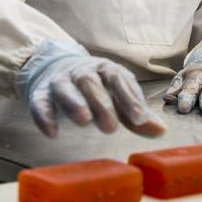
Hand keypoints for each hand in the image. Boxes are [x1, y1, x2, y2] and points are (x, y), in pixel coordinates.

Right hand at [18, 45, 165, 137]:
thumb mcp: (119, 97)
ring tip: (84, 121)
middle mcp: (81, 72)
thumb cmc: (98, 88)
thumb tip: (161, 132)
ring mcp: (59, 82)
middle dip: (101, 103)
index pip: (118, 78)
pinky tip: (52, 132)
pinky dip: (44, 116)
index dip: (129, 98)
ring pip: (65, 88)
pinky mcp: (40, 95)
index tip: (139, 118)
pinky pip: (40, 103)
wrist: (58, 69)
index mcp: (105, 69)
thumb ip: (137, 115)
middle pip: (90, 82)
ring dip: (74, 103)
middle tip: (111, 127)